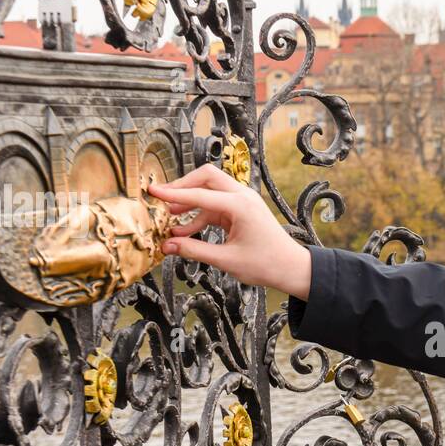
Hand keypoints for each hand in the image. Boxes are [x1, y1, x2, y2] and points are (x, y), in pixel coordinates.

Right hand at [146, 163, 312, 297]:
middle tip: (162, 198)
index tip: (153, 191)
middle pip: (206, 178)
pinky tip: (186, 230)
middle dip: (182, 187)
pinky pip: (215, 205)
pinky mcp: (241, 209)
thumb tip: (167, 246)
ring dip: (190, 203)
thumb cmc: (266, 264)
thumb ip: (194, 250)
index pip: (199, 195)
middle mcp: (242, 196)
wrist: (291, 268)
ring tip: (170, 219)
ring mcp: (243, 201)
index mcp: (240, 205)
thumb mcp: (226, 260)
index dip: (173, 194)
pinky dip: (200, 214)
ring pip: (210, 191)